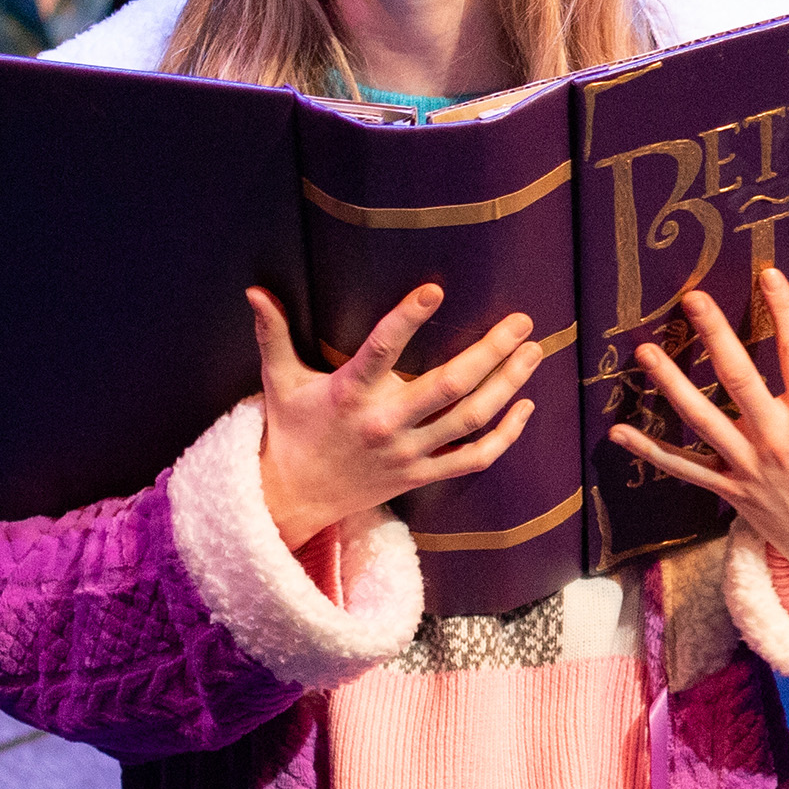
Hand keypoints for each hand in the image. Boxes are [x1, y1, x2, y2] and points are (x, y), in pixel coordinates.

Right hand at [247, 282, 538, 548]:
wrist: (294, 499)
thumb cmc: (291, 430)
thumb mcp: (279, 381)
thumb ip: (273, 334)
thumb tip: (255, 292)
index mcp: (350, 394)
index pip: (381, 350)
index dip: (407, 319)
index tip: (435, 290)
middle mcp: (385, 424)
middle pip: (449, 386)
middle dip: (491, 352)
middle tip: (522, 321)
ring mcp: (409, 453)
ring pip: (470, 420)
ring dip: (507, 385)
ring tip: (533, 352)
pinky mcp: (422, 475)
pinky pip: (473, 459)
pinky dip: (505, 436)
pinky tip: (526, 408)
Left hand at [611, 266, 788, 591]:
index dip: (784, 311)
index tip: (768, 276)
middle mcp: (778, 439)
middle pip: (740, 379)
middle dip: (716, 336)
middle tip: (693, 300)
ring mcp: (749, 466)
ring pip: (702, 419)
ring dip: (671, 384)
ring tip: (646, 353)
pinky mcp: (729, 490)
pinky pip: (684, 468)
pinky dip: (649, 452)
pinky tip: (620, 432)